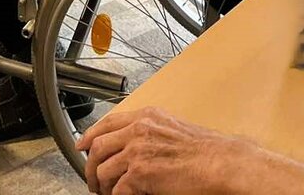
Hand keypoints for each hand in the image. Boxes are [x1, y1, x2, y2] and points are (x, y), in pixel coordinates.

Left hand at [80, 107, 241, 194]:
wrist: (221, 164)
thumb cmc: (206, 151)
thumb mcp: (173, 130)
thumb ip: (150, 133)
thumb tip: (131, 147)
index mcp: (147, 117)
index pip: (107, 122)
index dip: (90, 135)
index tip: (82, 146)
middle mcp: (139, 130)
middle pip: (97, 146)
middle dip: (90, 166)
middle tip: (92, 181)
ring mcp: (137, 151)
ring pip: (102, 170)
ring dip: (103, 186)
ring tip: (109, 194)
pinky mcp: (139, 173)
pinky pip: (117, 190)